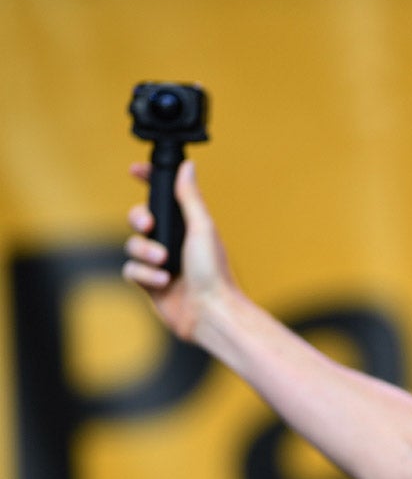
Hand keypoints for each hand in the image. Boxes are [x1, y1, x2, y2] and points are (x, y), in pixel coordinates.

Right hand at [122, 160, 235, 341]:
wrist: (210, 312)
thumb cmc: (213, 271)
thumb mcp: (202, 228)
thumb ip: (190, 198)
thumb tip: (188, 166)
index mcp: (188, 225)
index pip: (164, 196)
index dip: (148, 180)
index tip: (134, 170)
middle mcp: (173, 241)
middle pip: (139, 218)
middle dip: (138, 218)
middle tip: (149, 225)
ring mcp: (160, 262)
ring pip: (133, 245)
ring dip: (145, 252)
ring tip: (164, 262)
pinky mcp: (149, 283)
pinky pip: (131, 270)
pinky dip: (144, 274)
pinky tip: (162, 282)